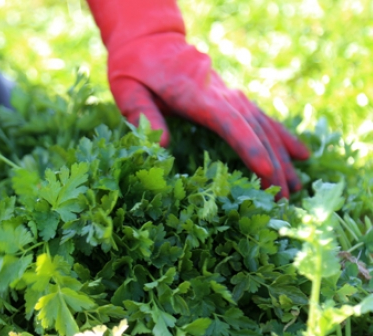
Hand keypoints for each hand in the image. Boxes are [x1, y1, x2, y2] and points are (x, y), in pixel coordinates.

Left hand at [108, 34, 308, 197]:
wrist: (150, 41)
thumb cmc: (134, 68)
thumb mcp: (127, 89)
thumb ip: (142, 114)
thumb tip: (160, 146)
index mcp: (194, 93)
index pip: (227, 122)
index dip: (248, 148)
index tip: (266, 173)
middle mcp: (220, 93)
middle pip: (253, 129)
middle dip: (271, 164)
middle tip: (283, 200)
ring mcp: (229, 94)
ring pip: (263, 126)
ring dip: (282, 157)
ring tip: (297, 188)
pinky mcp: (232, 97)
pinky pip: (263, 118)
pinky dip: (283, 137)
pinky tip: (302, 155)